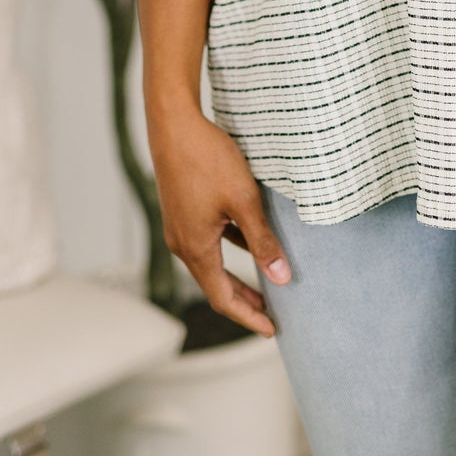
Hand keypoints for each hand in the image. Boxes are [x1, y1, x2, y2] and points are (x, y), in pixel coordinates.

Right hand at [148, 103, 292, 336]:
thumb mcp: (244, 201)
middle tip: (271, 315)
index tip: (272, 330)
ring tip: (266, 283)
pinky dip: (230, 249)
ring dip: (237, 275)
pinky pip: (208, 241)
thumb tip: (282, 278)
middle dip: (244, 302)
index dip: (248, 316)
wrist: (173, 125)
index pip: (223, 298)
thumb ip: (263, 241)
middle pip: (215, 285)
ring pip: (211, 262)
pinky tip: (249, 241)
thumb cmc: (207, 159)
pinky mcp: (183, 209)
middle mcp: (182, 243)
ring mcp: (180, 226)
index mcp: (196, 248)